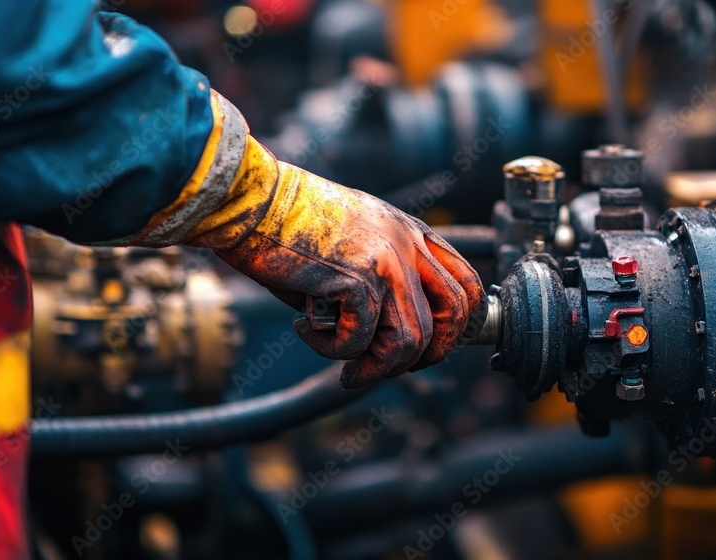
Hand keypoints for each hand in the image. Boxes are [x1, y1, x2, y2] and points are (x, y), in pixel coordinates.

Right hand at [204, 160, 485, 387]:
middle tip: (386, 366)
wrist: (250, 200)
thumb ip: (380, 281)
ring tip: (346, 365)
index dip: (456, 327)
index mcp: (411, 232)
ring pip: (411, 340)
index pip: (465, 285)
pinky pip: (360, 340)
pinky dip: (333, 349)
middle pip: (453, 316)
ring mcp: (386, 260)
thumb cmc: (288, 223)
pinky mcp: (356, 278)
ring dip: (377, 365)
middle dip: (426, 355)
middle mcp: (407, 244)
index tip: (428, 349)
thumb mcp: (352, 244)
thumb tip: (385, 340)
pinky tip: (306, 329)